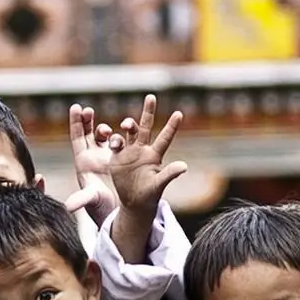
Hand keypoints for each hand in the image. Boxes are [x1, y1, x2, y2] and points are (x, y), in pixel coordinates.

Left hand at [64, 104, 120, 224]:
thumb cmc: (100, 206)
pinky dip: (121, 134)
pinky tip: (125, 131)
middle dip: (87, 120)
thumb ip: (81, 200)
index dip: (76, 122)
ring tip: (109, 130)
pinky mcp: (120, 159)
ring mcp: (107, 157)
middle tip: (89, 111)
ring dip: (106, 129)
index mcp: (83, 162)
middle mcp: (93, 157)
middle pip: (88, 132)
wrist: (115, 212)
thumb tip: (67, 207)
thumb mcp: (91, 200)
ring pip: (104, 136)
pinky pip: (120, 141)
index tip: (76, 107)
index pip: (77, 138)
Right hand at [106, 95, 187, 218]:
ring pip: (129, 132)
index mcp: (155, 155)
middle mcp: (143, 150)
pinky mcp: (117, 157)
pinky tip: (115, 144)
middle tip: (151, 96)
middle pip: (146, 127)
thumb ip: (170, 174)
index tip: (179, 113)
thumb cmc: (150, 195)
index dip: (171, 126)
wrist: (133, 202)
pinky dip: (115, 140)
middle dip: (148, 112)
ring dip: (129, 124)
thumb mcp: (159, 185)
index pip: (165, 137)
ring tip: (127, 124)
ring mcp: (129, 152)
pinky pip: (115, 143)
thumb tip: (184, 166)